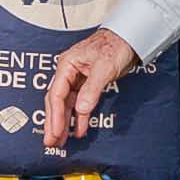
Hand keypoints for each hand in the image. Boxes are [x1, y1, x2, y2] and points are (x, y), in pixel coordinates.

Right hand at [38, 27, 142, 151]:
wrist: (129, 38)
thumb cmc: (115, 44)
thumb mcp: (103, 68)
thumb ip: (91, 89)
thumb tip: (81, 109)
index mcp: (66, 65)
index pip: (57, 94)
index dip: (55, 115)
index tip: (55, 131)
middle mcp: (68, 72)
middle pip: (56, 101)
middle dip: (53, 122)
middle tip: (50, 141)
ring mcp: (77, 78)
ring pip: (67, 104)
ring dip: (64, 122)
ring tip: (60, 140)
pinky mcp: (88, 84)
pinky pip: (79, 103)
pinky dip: (78, 117)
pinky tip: (78, 128)